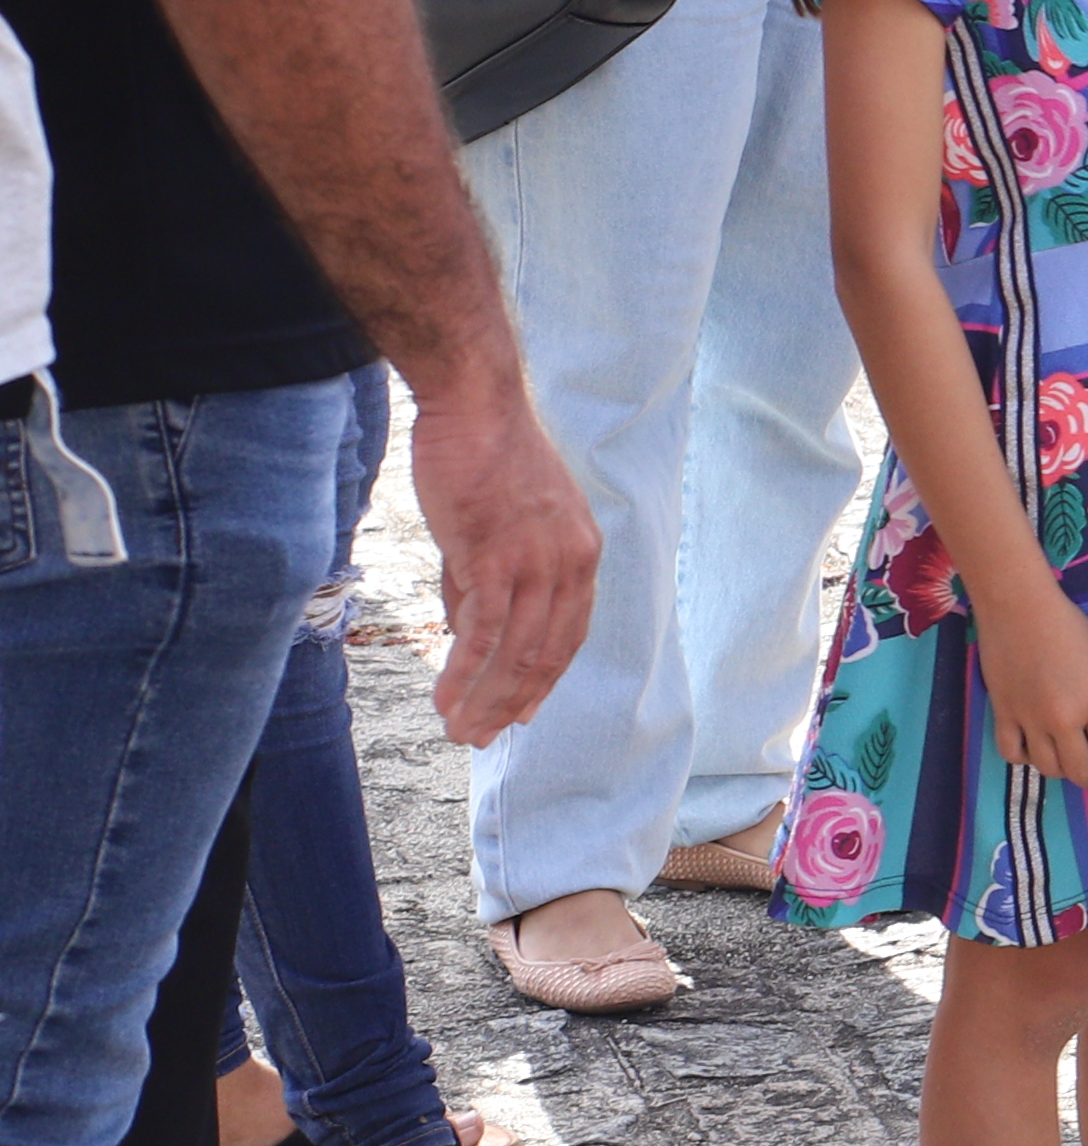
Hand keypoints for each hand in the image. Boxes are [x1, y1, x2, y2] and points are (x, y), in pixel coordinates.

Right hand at [394, 362, 595, 748]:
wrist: (476, 408)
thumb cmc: (485, 459)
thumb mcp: (501, 528)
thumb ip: (487, 582)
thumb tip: (467, 633)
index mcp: (582, 555)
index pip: (569, 634)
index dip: (544, 679)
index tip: (521, 712)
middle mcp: (570, 564)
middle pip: (547, 654)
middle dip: (512, 702)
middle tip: (482, 737)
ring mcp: (536, 562)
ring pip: (517, 652)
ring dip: (486, 698)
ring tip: (459, 730)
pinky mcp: (495, 557)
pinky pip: (485, 632)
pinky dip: (466, 672)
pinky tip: (447, 698)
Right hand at [979, 585, 1087, 791]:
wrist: (1017, 609)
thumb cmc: (1067, 626)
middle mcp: (1063, 719)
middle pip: (1077, 769)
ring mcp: (1029, 719)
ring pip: (1045, 766)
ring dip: (1058, 771)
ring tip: (1064, 763)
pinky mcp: (1002, 714)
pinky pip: (1010, 752)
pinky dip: (1022, 759)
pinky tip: (1030, 752)